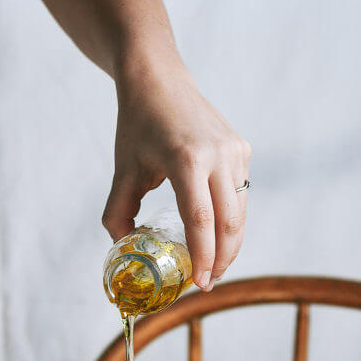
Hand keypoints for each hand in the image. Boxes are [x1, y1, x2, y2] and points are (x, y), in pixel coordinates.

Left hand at [103, 57, 250, 289]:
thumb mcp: (123, 170)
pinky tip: (217, 236)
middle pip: (229, 222)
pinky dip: (231, 221)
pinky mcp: (242, 149)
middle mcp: (218, 154)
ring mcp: (235, 151)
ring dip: (230, 245)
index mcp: (187, 159)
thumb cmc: (137, 124)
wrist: (159, 78)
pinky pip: (241, 195)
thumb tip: (123, 247)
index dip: (203, 256)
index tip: (199, 283)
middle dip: (222, 260)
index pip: (200, 220)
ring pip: (240, 212)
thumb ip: (117, 212)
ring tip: (214, 267)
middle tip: (207, 283)